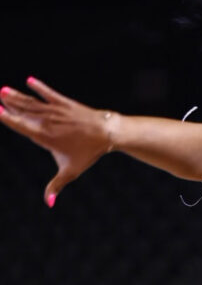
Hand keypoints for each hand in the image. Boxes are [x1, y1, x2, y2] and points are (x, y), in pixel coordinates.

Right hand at [0, 77, 112, 206]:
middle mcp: (48, 122)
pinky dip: (40, 88)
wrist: (107, 133)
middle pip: (25, 112)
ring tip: (3, 90)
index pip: (22, 126)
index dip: (8, 118)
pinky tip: (30, 80)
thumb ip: (56, 185)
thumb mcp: (71, 171)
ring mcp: (57, 111)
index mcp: (45, 137)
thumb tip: (49, 204)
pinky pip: (50, 94)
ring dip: (19, 96)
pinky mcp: (66, 104)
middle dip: (10, 104)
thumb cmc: (88, 153)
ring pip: (34, 103)